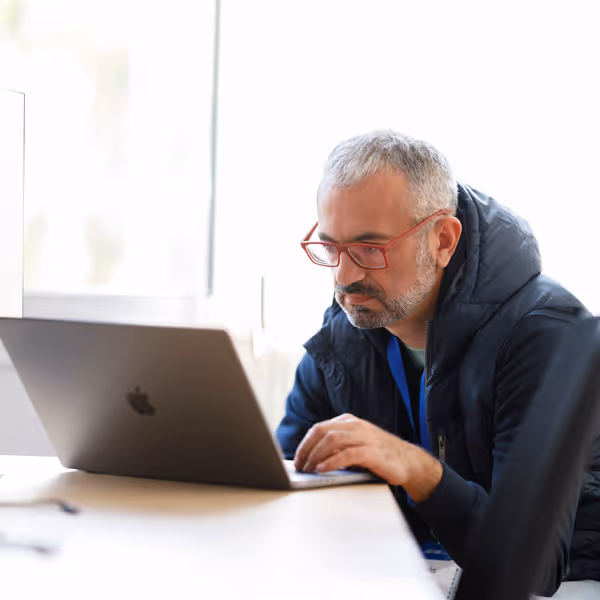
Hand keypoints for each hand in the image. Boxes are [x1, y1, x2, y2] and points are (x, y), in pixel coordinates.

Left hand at [294, 413, 442, 500]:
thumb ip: (337, 447)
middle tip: (299, 465)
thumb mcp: (355, 445)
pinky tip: (322, 469)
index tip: (297, 458)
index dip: (305, 443)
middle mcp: (355, 425)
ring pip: (331, 440)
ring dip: (315, 455)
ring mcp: (364, 437)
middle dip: (306, 449)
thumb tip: (312, 457)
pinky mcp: (371, 451)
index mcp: (349, 421)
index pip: (319, 428)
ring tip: (308, 469)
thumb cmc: (380, 455)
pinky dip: (331, 462)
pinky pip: (346, 454)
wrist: (409, 462)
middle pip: (321, 432)